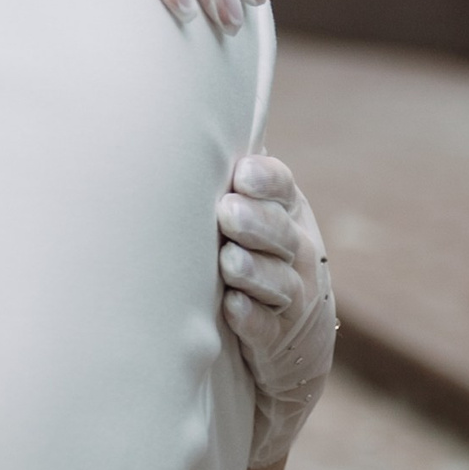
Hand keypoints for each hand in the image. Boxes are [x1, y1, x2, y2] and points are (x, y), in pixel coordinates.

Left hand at [219, 154, 334, 466]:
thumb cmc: (252, 254)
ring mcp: (292, 297)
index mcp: (287, 210)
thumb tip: (172, 131)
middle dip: (255, 222)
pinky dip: (250, 318)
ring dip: (252, 271)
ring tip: (229, 261)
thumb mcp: (254, 214)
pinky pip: (267, 327)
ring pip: (278, 281)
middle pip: (281, 232)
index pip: (283, 186)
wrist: (293, 338)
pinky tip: (233, 307)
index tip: (241, 175)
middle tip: (227, 212)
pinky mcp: (277, 337)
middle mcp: (296, 251)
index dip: (266, 180)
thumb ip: (226, 181)